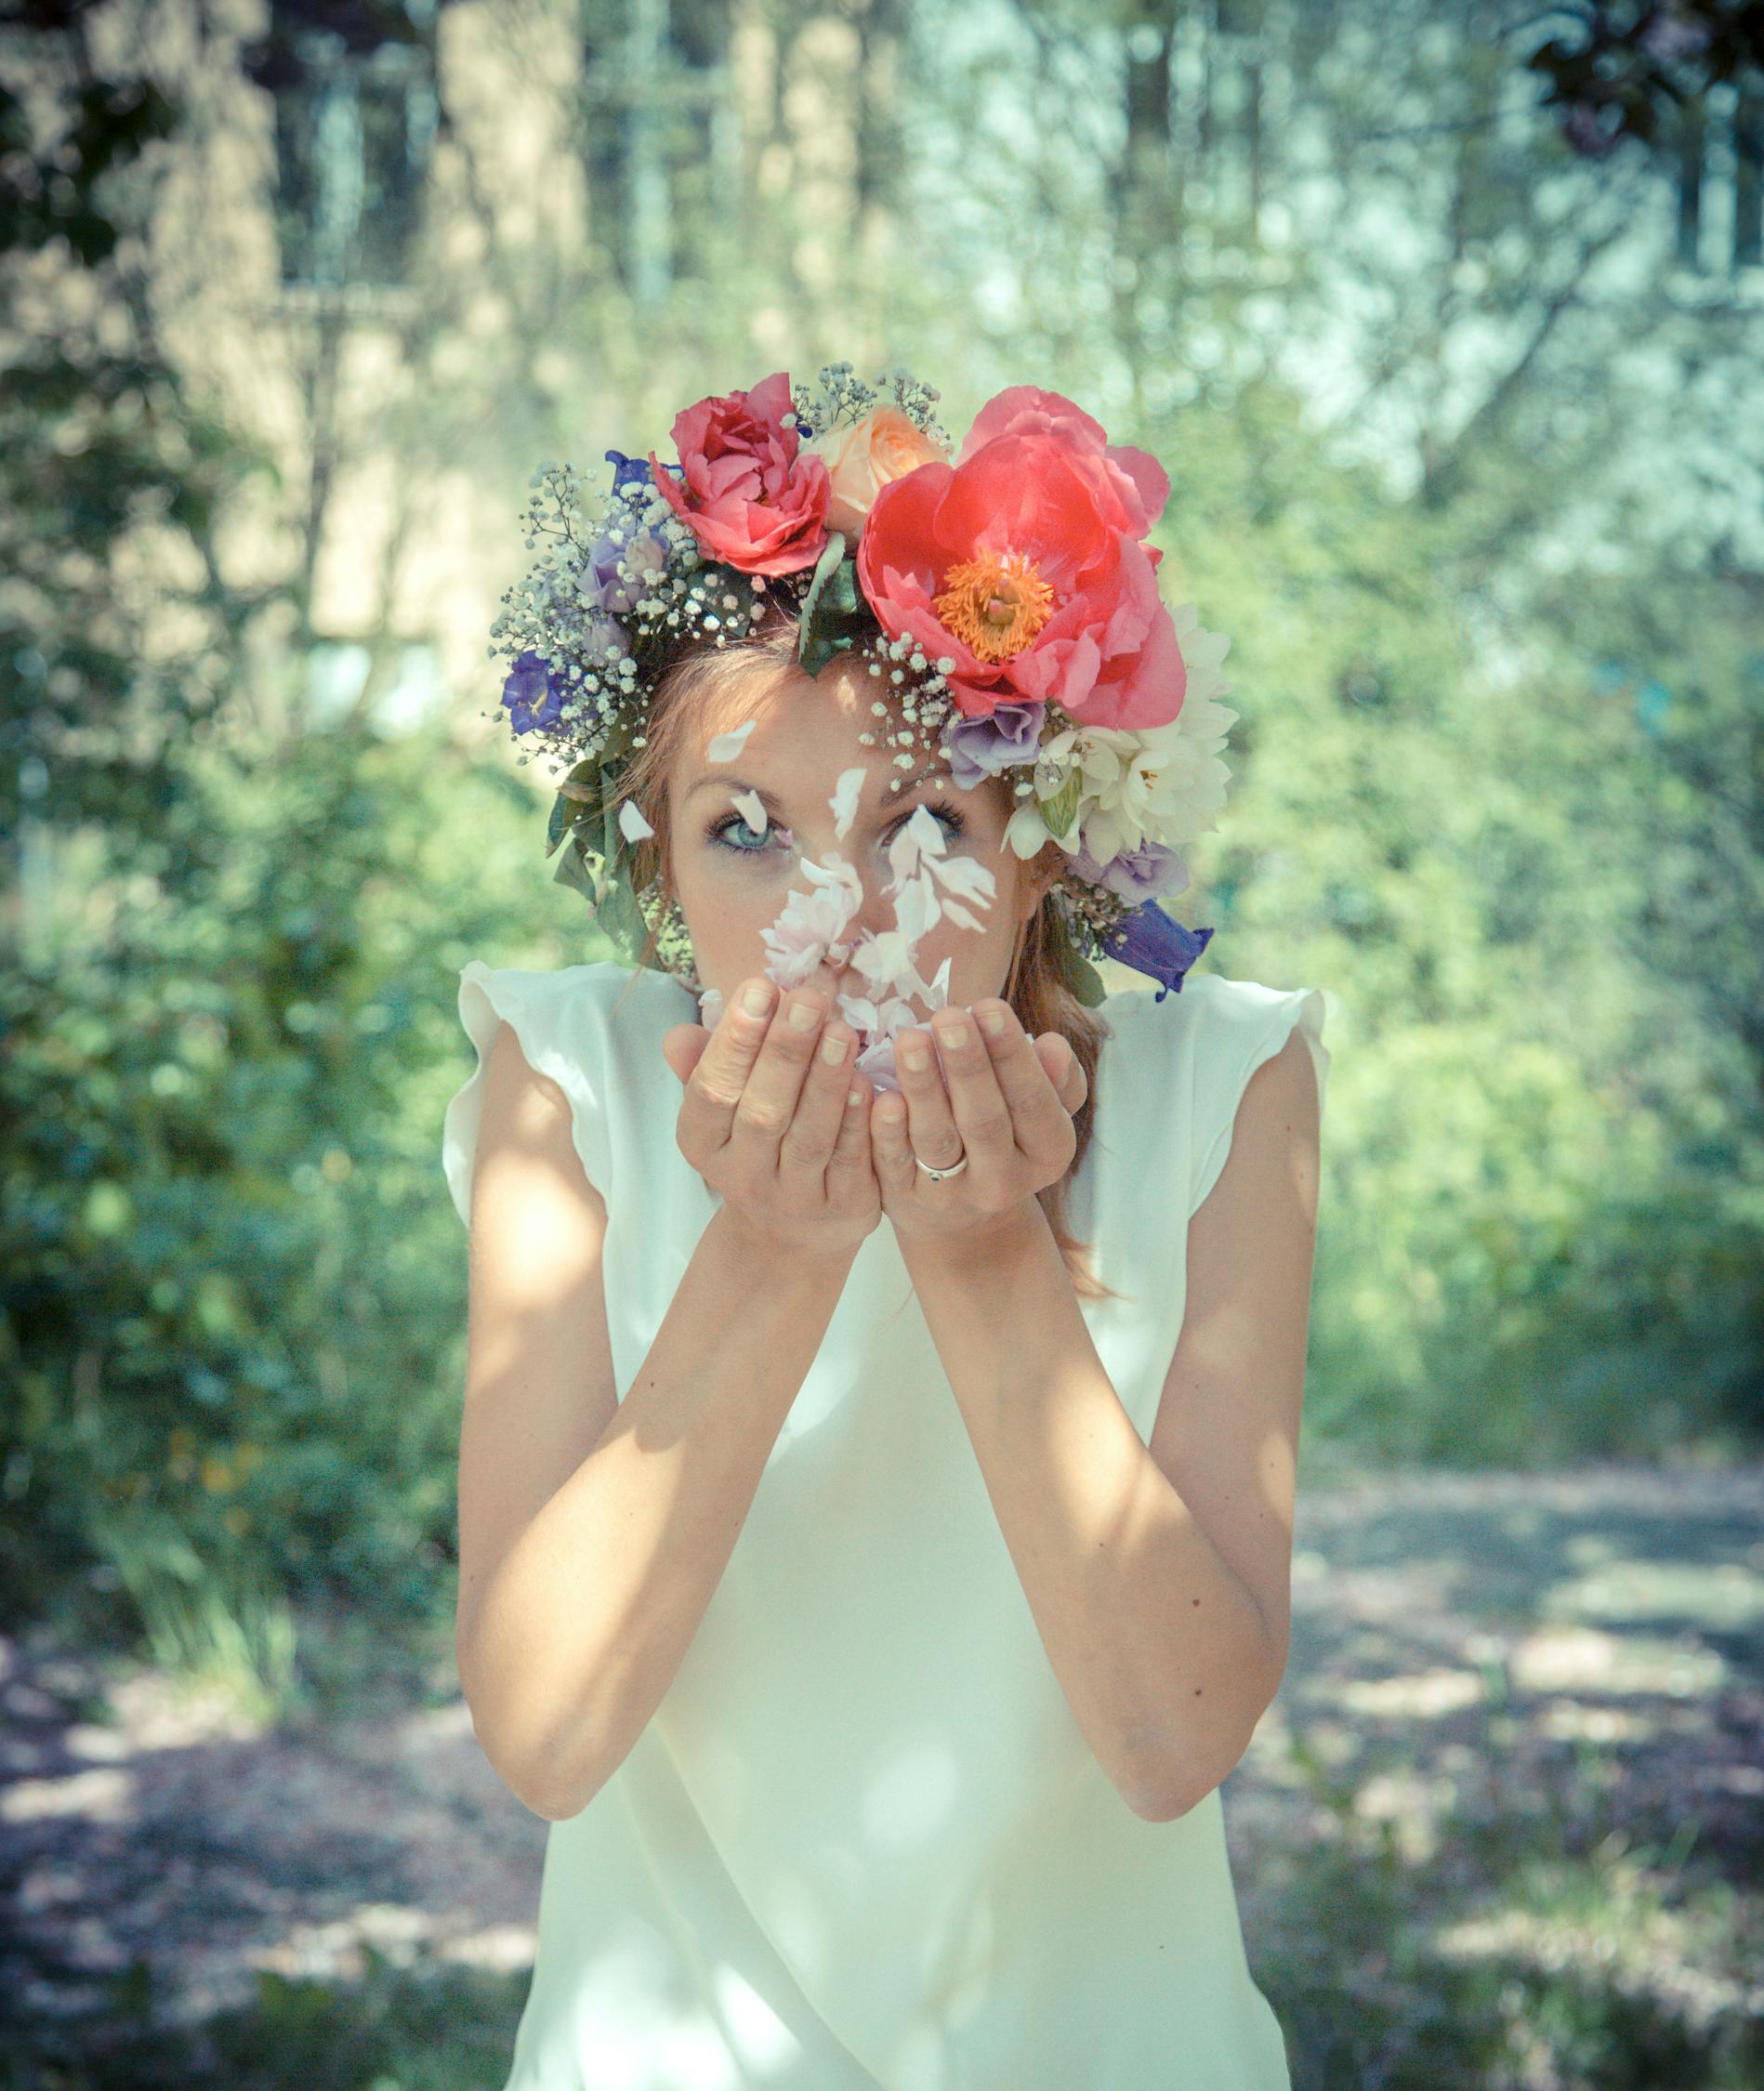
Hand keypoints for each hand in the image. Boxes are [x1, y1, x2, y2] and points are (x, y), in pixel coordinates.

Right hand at [662, 977, 880, 1256]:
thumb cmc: (754, 1143)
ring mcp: (795, 1198)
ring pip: (809, 1138)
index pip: (712, 1091)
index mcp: (703, 1143)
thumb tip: (678, 1035)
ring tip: (842, 1031)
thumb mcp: (720, 1112)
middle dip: (785, 1052)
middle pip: (762, 1113)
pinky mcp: (844, 1209)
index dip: (734, 1042)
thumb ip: (705, 1066)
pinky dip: (858, 1123)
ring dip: (825, 1082)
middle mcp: (744, 1176)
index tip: (760, 988)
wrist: (789, 1235)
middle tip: (808, 998)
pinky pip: (850, 1162)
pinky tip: (868, 1083)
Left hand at [869, 999, 1088, 1247]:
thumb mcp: (1043, 1114)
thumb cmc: (1007, 1138)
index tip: (989, 1006)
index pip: (1033, 1102)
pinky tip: (879, 1095)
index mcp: (1047, 1152)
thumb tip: (1052, 1045)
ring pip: (936, 1139)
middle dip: (967, 1066)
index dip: (1012, 1056)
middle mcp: (1003, 1179)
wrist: (966, 1221)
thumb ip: (1056, 1079)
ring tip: (910, 1039)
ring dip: (922, 1088)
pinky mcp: (905, 1199)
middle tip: (949, 1017)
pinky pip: (893, 1163)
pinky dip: (886, 1131)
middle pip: (985, 1120)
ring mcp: (952, 1194)